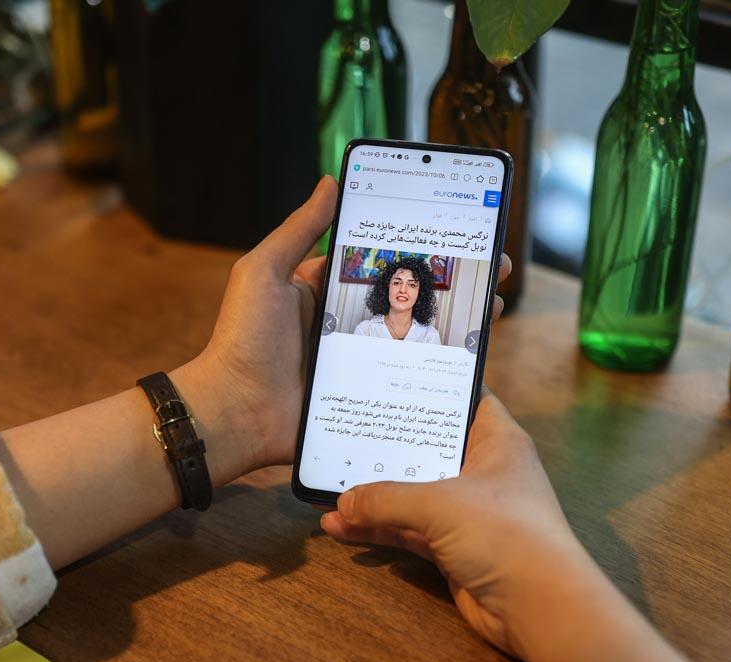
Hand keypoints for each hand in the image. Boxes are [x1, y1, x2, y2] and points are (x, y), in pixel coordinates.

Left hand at [192, 177, 513, 471]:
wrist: (234, 412)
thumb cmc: (242, 339)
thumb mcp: (264, 272)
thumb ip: (299, 229)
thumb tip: (332, 181)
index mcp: (325, 289)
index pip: (381, 260)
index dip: (419, 246)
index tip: (458, 231)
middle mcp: (346, 323)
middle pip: (409, 297)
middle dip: (454, 283)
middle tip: (496, 267)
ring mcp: (360, 361)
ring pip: (417, 338)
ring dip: (459, 323)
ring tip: (495, 308)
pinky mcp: (367, 396)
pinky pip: (408, 382)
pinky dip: (439, 372)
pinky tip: (473, 359)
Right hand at [319, 393, 581, 658]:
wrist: (539, 606)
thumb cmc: (502, 532)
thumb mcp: (438, 504)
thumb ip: (386, 499)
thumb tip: (341, 504)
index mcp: (496, 442)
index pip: (464, 400)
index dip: (430, 390)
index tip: (388, 383)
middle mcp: (483, 472)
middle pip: (428, 450)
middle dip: (387, 448)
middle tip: (343, 433)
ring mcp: (469, 513)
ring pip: (413, 496)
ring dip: (374, 497)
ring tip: (328, 491)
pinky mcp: (455, 548)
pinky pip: (409, 531)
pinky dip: (379, 530)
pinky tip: (340, 528)